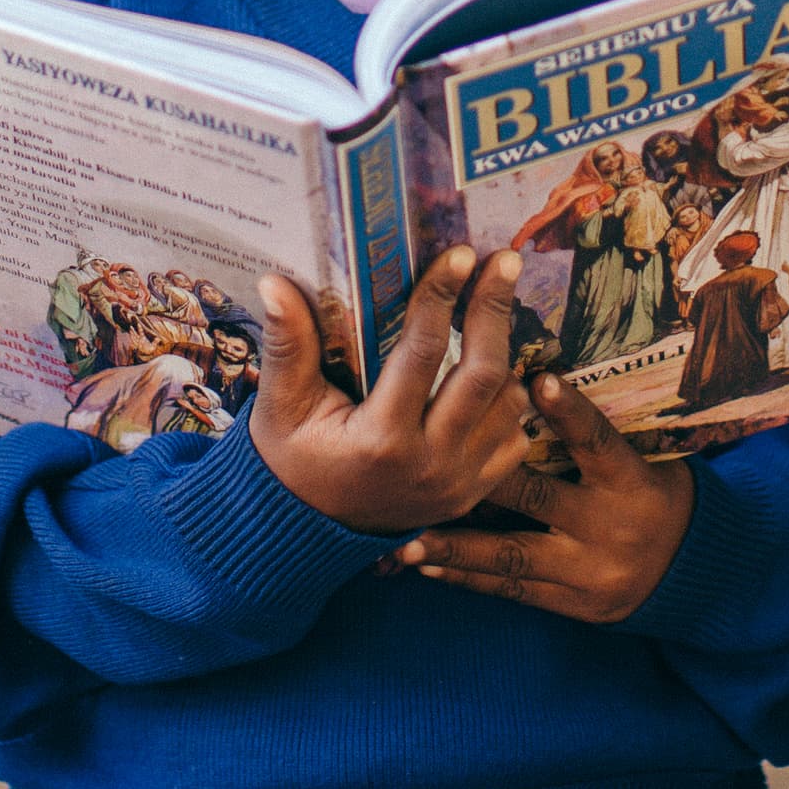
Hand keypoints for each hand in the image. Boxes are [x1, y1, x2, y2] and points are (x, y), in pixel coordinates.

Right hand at [246, 249, 537, 534]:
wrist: (307, 534)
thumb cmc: (291, 461)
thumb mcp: (281, 406)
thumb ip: (287, 345)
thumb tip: (274, 282)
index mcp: (382, 438)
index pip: (424, 351)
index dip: (442, 296)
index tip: (457, 254)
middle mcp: (431, 463)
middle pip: (483, 373)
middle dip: (494, 308)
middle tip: (502, 261)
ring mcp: (458, 483)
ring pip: (508, 405)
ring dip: (506, 353)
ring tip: (493, 308)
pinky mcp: (471, 493)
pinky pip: (513, 439)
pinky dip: (510, 400)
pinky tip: (494, 368)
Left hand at [395, 368, 693, 623]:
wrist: (692, 571)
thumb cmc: (654, 496)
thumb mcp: (643, 462)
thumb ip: (594, 438)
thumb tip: (531, 385)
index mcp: (632, 482)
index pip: (599, 441)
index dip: (570, 413)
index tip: (539, 381)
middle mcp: (610, 526)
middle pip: (540, 498)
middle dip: (485, 483)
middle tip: (431, 465)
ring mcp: (589, 570)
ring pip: (512, 555)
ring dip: (456, 547)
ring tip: (408, 540)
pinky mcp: (572, 603)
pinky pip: (513, 590)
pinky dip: (468, 579)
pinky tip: (427, 569)